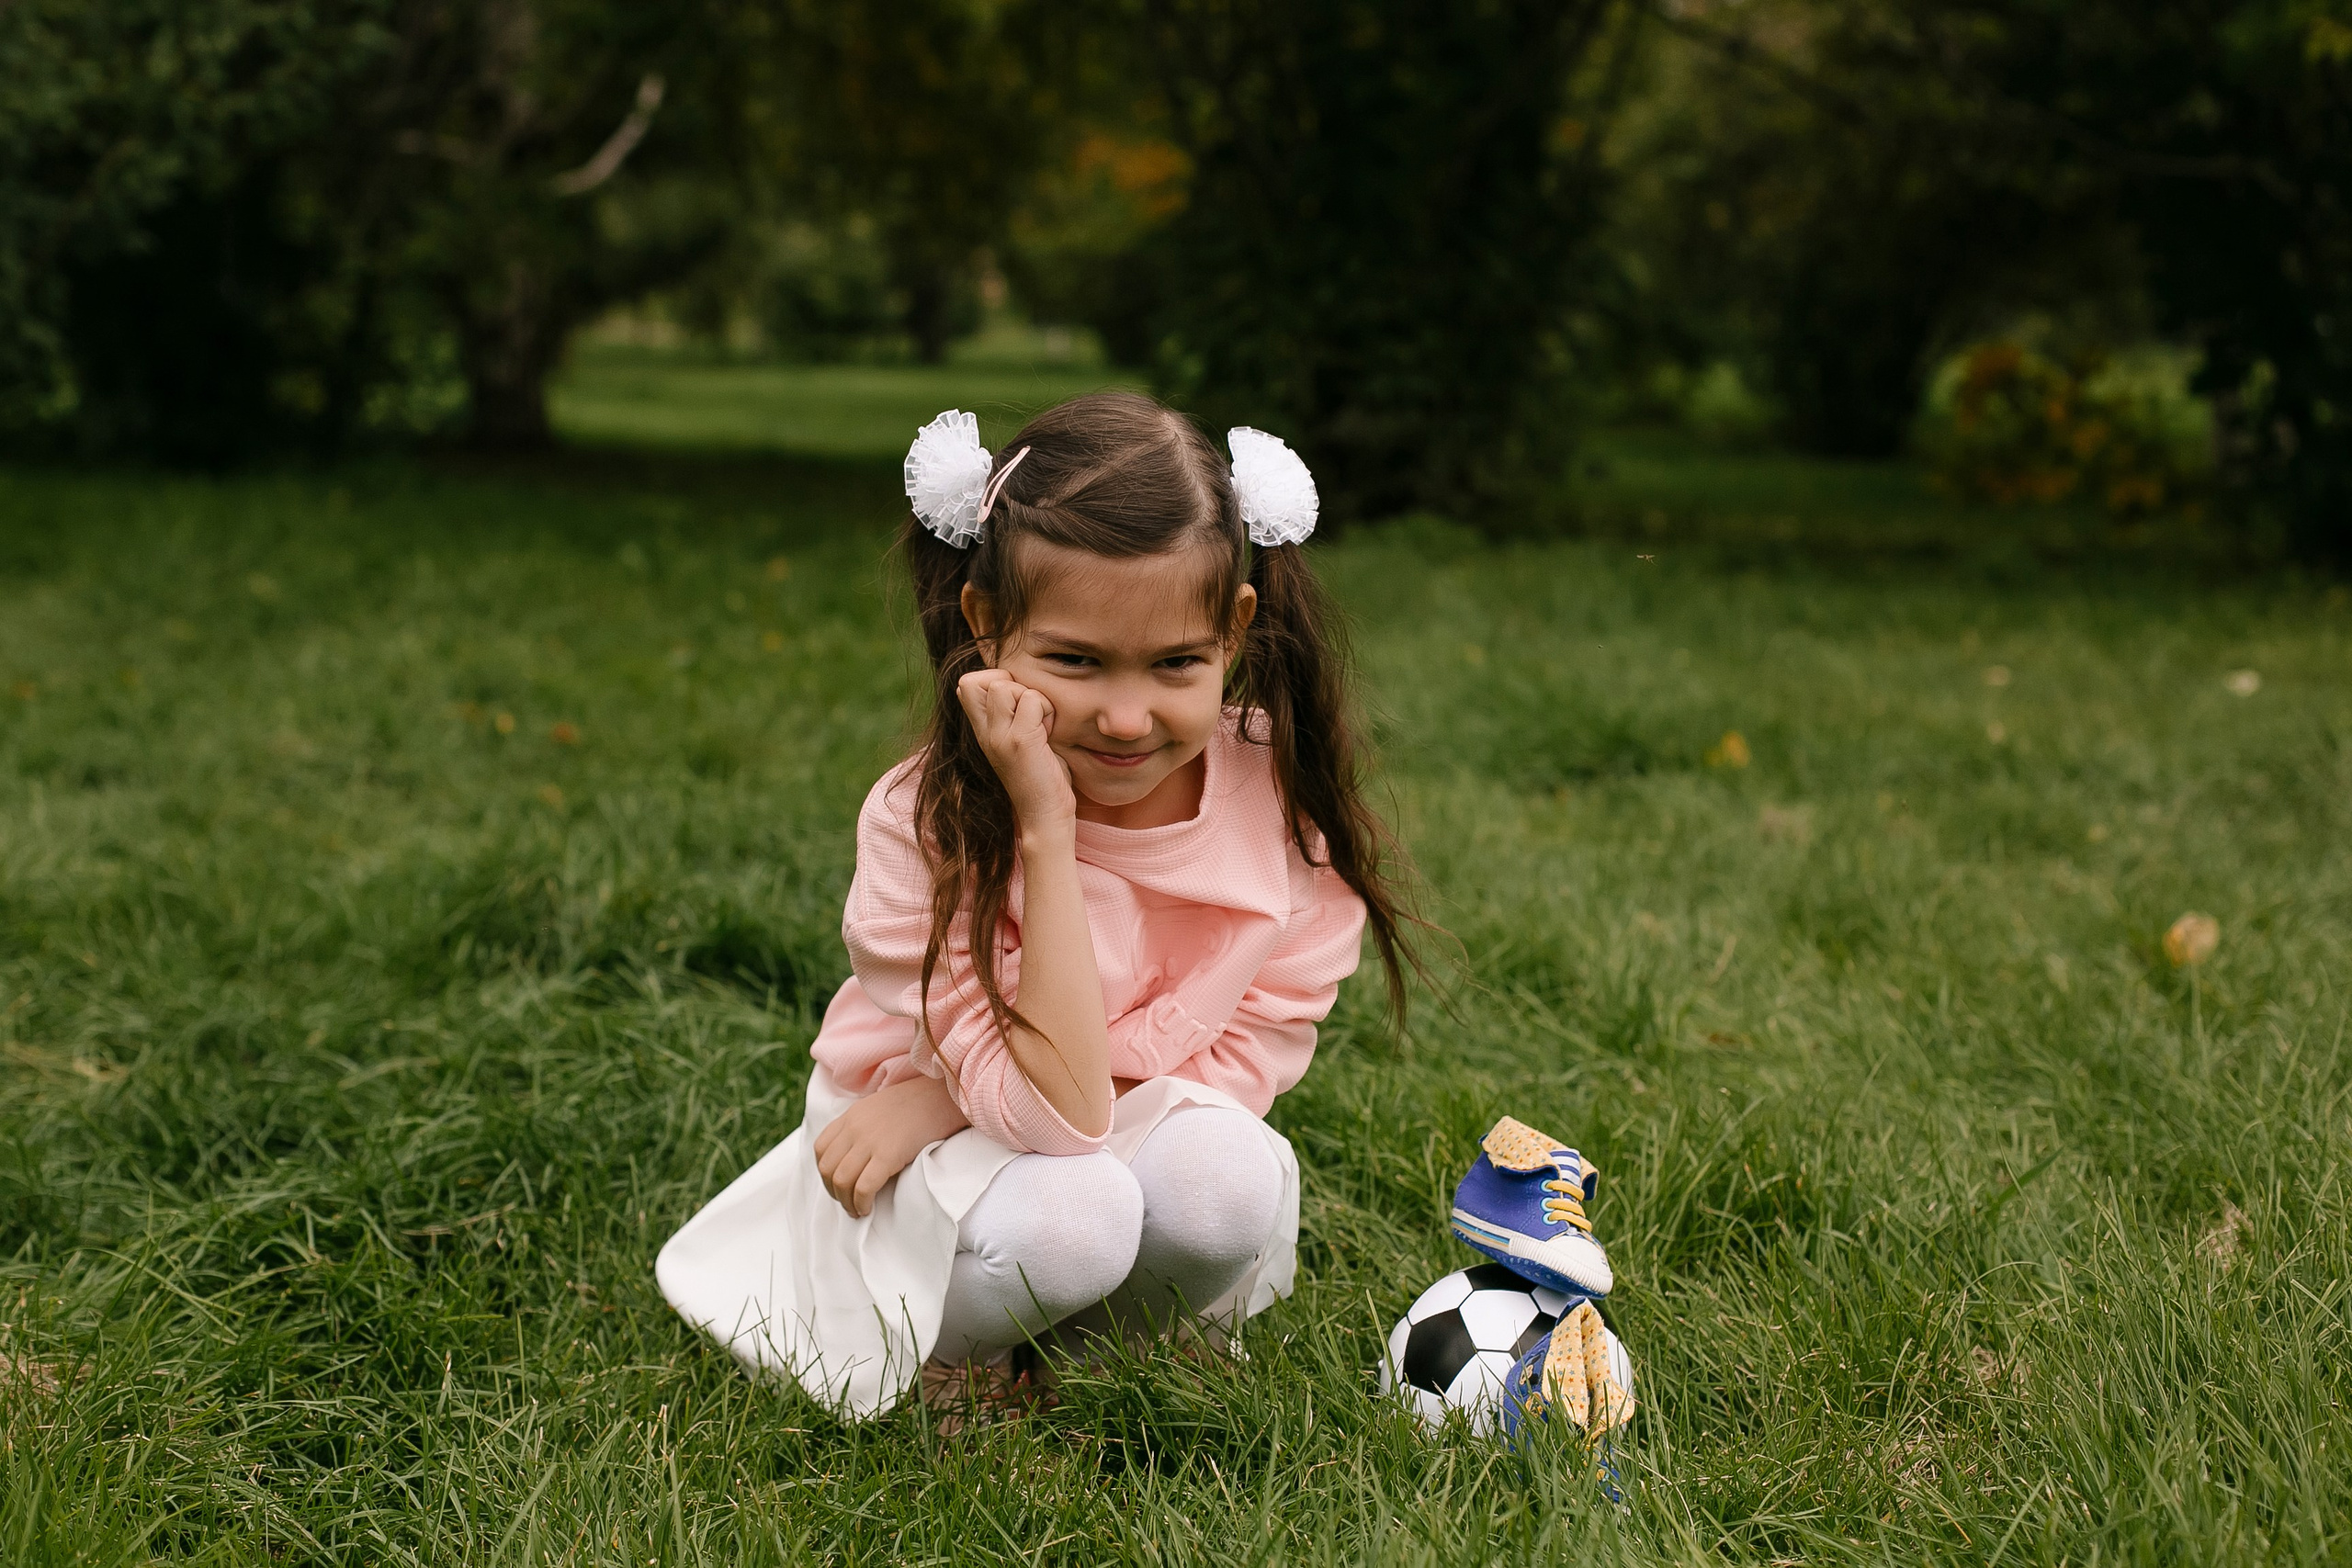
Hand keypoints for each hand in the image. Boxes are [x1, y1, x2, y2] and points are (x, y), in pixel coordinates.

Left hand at [812, 1074, 971, 1217]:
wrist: (943, 1097)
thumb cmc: (918, 1104)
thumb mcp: (879, 1107)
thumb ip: (862, 1126)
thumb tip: (855, 1156)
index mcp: (851, 1116)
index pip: (821, 1149)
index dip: (825, 1173)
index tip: (837, 1184)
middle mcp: (854, 1128)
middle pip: (828, 1168)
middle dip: (833, 1192)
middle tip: (847, 1203)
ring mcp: (869, 1142)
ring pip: (842, 1181)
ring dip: (846, 1202)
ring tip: (857, 1210)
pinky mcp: (887, 1156)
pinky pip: (863, 1188)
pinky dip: (861, 1203)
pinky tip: (867, 1208)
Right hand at [957, 669, 1075, 840]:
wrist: (1044, 817)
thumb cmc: (1041, 777)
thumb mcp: (1017, 739)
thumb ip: (1013, 713)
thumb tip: (1022, 682)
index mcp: (982, 731)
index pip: (967, 683)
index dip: (995, 681)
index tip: (1017, 705)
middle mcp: (984, 733)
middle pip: (979, 680)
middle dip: (1011, 685)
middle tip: (1029, 714)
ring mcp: (999, 737)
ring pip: (1005, 685)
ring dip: (1032, 697)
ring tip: (1041, 725)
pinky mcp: (1019, 742)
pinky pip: (1032, 700)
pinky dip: (1047, 710)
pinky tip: (1049, 734)